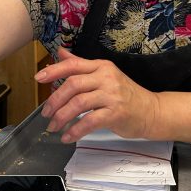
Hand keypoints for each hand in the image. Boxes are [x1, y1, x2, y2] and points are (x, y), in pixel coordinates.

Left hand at [37, 47, 158, 142]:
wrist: (151, 111)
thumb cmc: (125, 95)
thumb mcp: (104, 75)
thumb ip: (81, 66)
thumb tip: (60, 53)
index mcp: (101, 66)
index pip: (73, 65)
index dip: (53, 71)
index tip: (38, 78)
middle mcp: (106, 77)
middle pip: (73, 84)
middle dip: (54, 100)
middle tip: (45, 113)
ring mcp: (112, 95)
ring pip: (79, 103)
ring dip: (62, 116)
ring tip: (53, 126)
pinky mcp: (116, 113)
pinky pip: (90, 121)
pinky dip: (75, 130)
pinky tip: (67, 136)